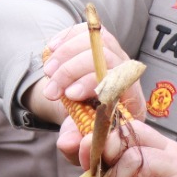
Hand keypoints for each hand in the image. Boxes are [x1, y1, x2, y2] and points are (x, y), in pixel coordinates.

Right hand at [38, 23, 144, 163]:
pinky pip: (85, 30)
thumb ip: (75, 147)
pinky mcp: (98, 41)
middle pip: (107, 58)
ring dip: (67, 54)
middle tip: (51, 89)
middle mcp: (125, 74)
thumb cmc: (85, 128)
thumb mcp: (79, 141)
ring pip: (96, 41)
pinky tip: (50, 51)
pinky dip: (65, 37)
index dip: (95, 84)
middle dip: (74, 70)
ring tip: (47, 72)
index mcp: (129, 101)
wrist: (80, 110)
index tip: (70, 95)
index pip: (122, 83)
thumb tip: (68, 142)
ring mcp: (114, 54)